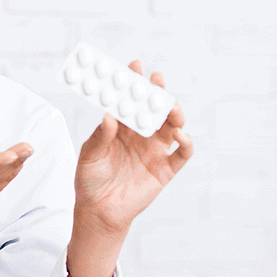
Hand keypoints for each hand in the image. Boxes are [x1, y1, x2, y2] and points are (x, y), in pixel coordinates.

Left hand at [74, 60, 192, 235]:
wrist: (99, 211)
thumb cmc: (90, 180)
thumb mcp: (90, 156)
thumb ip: (100, 137)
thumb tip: (109, 115)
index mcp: (121, 128)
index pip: (129, 100)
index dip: (133, 83)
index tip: (134, 65)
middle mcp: (140, 135)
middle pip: (154, 109)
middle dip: (157, 92)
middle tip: (156, 80)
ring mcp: (155, 151)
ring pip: (171, 126)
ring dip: (173, 114)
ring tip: (169, 108)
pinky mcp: (165, 169)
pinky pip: (181, 154)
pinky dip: (186, 143)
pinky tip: (181, 135)